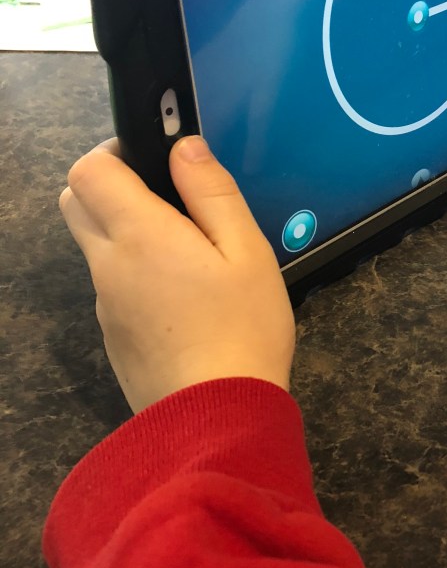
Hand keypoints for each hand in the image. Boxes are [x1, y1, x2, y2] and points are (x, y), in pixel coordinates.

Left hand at [60, 136, 294, 412]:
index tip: (153, 158)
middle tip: (166, 198)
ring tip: (191, 255)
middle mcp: (109, 265)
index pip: (87, 171)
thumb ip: (212, 193)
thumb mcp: (247, 251)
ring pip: (95, 247)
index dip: (114, 152)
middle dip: (109, 186)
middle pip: (77, 203)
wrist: (217, 420)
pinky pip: (112, 287)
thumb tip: (184, 147)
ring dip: (125, 233)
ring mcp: (105, 305)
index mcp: (139, 235)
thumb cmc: (243, 328)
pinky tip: (185, 301)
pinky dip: (135, 274)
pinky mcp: (113, 337)